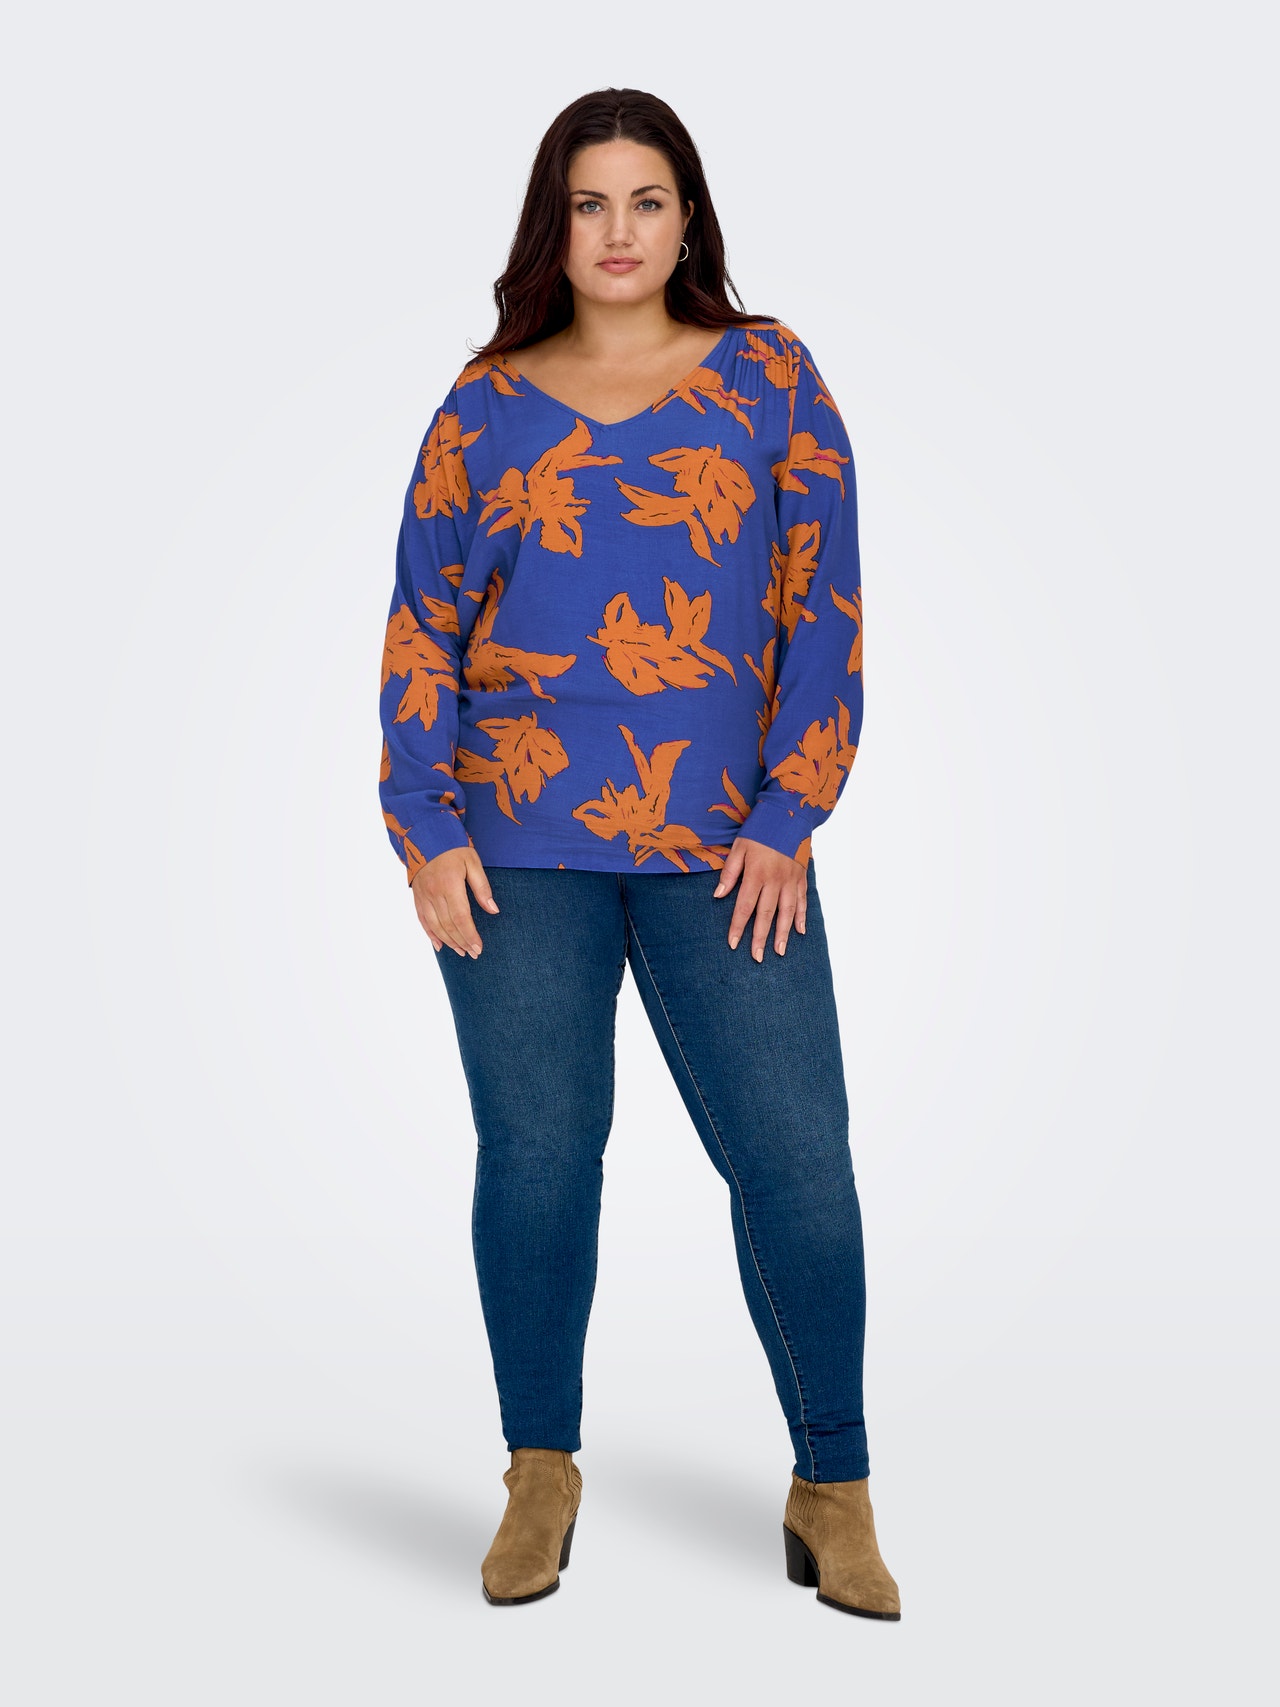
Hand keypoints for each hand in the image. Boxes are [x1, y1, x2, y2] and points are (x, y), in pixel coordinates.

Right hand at [410, 846, 498, 956]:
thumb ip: (482, 887)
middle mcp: (434, 893)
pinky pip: (422, 920)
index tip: (479, 948)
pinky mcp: (417, 896)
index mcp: (450, 885)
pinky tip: (439, 945)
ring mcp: (423, 896)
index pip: (461, 918)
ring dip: (448, 942)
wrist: (426, 835)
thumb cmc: (453, 847)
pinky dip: (430, 934)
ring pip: (435, 926)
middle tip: (473, 954)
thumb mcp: (472, 862)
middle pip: (448, 925)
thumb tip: (493, 910)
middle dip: (462, 942)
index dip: (470, 935)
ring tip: (461, 951)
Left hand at [712, 836, 806, 959]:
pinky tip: (800, 931)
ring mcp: (791, 880)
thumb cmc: (759, 829)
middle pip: (766, 914)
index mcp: (756, 874)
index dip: (738, 926)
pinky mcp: (802, 876)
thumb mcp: (739, 847)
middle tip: (757, 958)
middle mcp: (775, 880)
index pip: (744, 907)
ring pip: (787, 912)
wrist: (788, 812)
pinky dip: (802, 916)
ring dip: (783, 933)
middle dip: (761, 938)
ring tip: (779, 951)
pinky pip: (803, 900)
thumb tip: (718, 895)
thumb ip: (729, 872)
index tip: (733, 944)